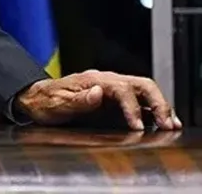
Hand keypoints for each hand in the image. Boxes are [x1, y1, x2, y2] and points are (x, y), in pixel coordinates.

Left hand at [15, 69, 181, 130]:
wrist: (36, 99)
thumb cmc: (45, 102)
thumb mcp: (56, 103)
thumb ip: (78, 99)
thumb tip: (97, 92)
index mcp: (92, 80)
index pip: (121, 89)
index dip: (132, 108)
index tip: (137, 126)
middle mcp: (105, 81)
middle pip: (139, 84)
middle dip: (157, 103)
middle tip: (166, 123)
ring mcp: (110, 88)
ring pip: (143, 90)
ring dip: (159, 105)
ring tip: (170, 124)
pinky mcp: (113, 99)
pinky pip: (138, 100)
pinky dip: (153, 110)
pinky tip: (161, 121)